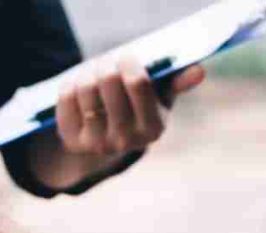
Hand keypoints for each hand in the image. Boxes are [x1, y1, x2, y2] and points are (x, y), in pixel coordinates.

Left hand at [56, 56, 205, 156]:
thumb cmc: (140, 110)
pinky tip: (80, 85)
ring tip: (93, 71)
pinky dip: (71, 82)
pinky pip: (66, 96)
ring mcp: (97, 142)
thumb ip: (177, 83)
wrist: (109, 141)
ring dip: (88, 70)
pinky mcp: (72, 139)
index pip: (138, 83)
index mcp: (153, 128)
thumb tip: (199, 70)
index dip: (129, 62)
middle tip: (108, 60)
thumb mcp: (161, 99)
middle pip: (108, 81)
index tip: (127, 56)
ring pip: (86, 87)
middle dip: (107, 62)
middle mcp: (125, 140)